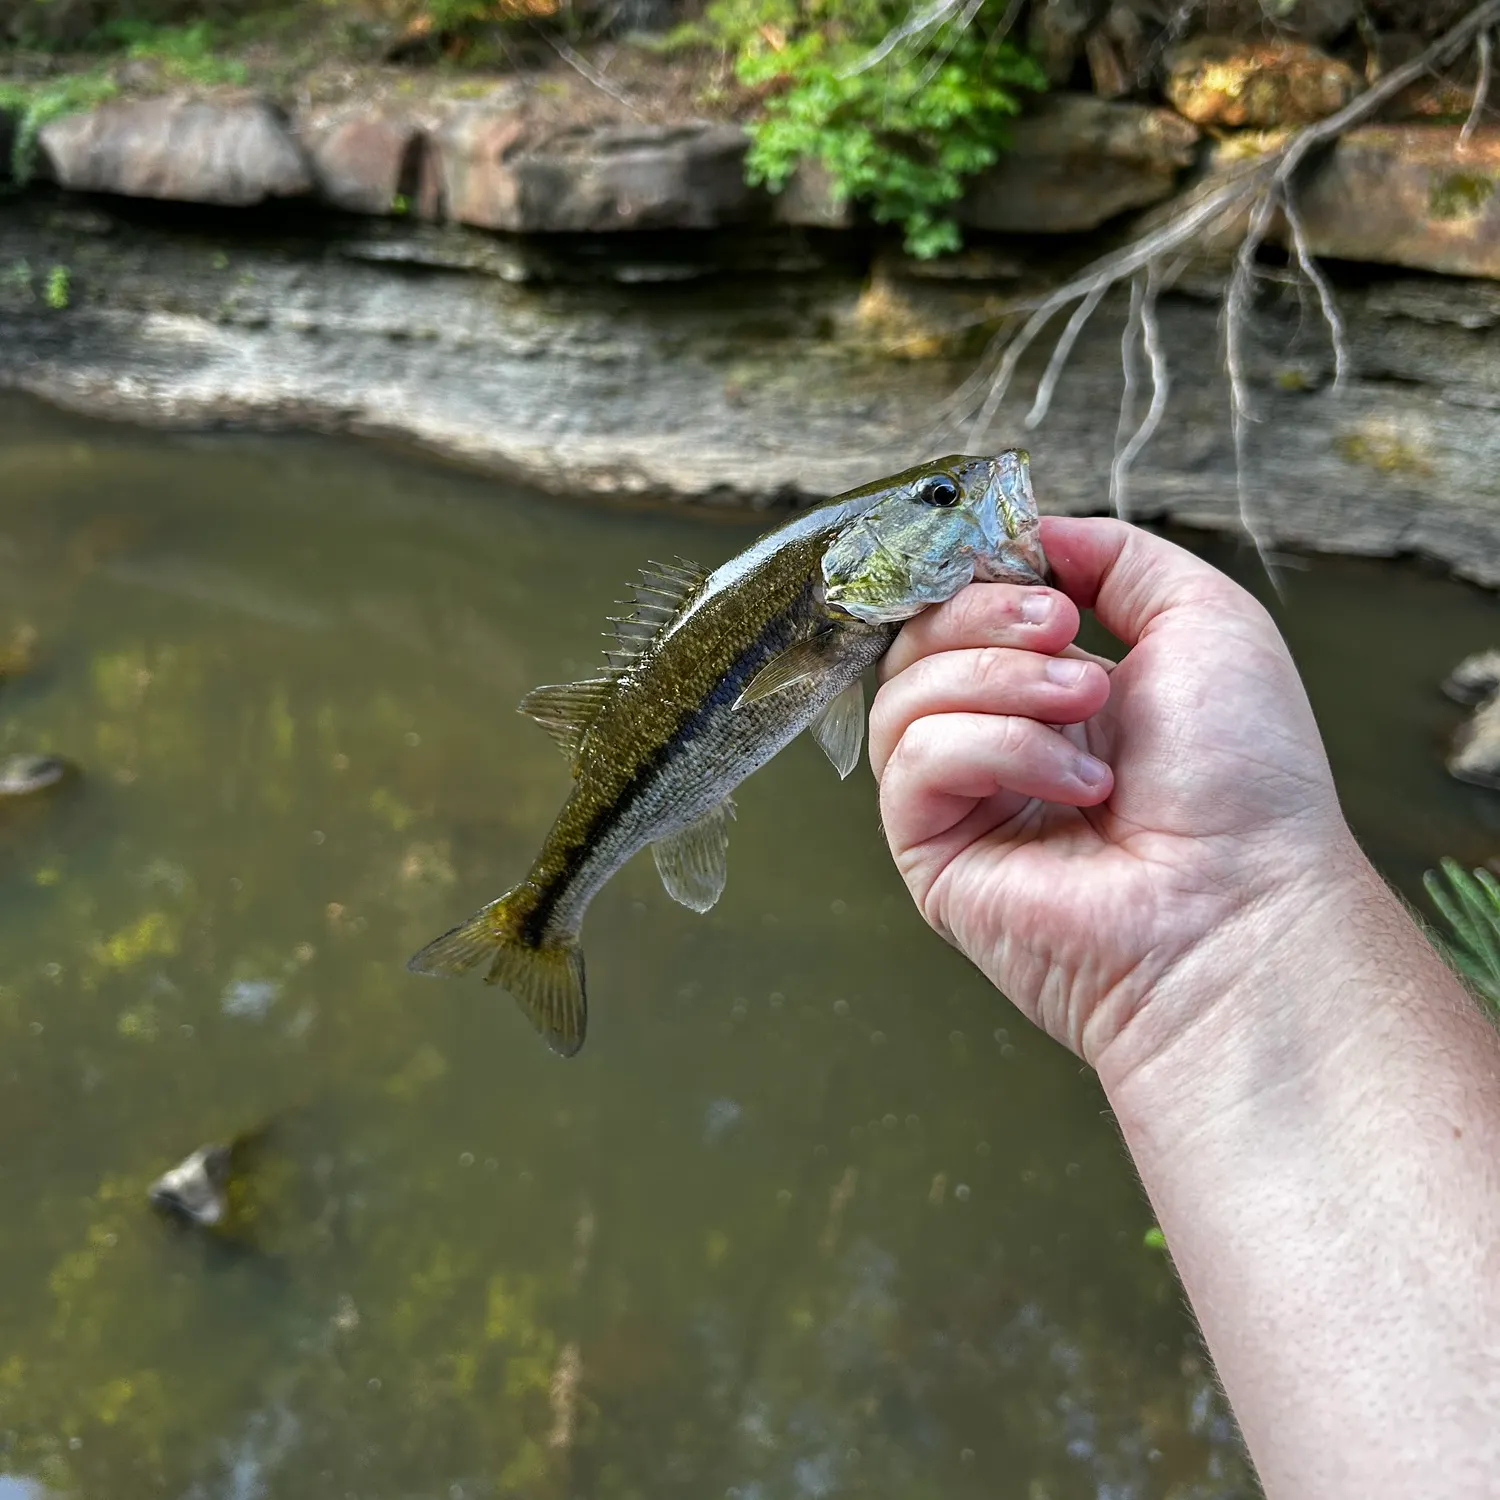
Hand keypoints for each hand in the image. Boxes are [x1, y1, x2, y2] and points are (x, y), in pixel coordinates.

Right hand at [870, 517, 1356, 1070]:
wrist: (1243, 903)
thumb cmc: (1243, 778)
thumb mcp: (1205, 620)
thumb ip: (1118, 557)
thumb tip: (1029, 531)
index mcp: (1051, 688)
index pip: (963, 604)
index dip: (981, 573)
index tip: (1037, 571)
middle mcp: (996, 737)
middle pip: (919, 636)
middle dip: (989, 617)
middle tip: (1067, 636)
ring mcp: (960, 795)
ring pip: (905, 691)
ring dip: (1001, 681)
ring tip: (1086, 713)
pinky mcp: (930, 849)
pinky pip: (915, 759)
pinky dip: (996, 748)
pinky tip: (1074, 786)